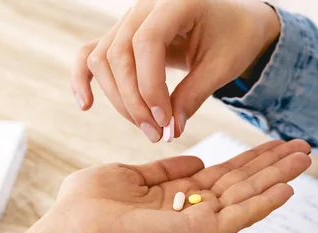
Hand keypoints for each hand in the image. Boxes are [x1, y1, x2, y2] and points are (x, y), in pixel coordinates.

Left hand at [0, 139, 309, 232]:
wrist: (75, 229)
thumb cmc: (91, 205)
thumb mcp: (131, 174)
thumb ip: (165, 168)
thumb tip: (194, 159)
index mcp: (177, 195)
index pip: (224, 174)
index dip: (250, 158)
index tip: (274, 144)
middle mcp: (192, 210)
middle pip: (242, 183)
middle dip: (273, 165)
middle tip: (303, 148)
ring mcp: (198, 223)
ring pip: (248, 196)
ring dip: (278, 178)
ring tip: (305, 159)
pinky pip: (239, 216)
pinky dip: (265, 203)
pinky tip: (287, 188)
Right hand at [71, 0, 280, 141]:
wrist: (233, 24)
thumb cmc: (233, 39)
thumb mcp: (222, 67)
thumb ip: (193, 96)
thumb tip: (168, 132)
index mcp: (176, 1)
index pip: (147, 42)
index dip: (150, 85)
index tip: (165, 120)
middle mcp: (145, 5)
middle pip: (119, 54)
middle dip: (134, 101)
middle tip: (157, 134)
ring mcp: (129, 19)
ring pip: (103, 59)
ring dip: (118, 99)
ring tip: (145, 128)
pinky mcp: (121, 36)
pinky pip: (91, 53)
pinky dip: (83, 78)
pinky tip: (86, 105)